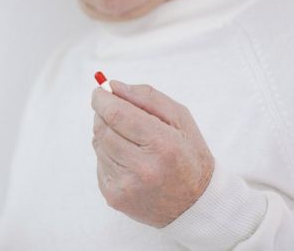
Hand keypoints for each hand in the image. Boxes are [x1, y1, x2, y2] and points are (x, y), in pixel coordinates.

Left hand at [91, 80, 213, 227]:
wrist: (194, 205)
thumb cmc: (188, 155)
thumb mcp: (180, 119)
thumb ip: (146, 97)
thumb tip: (113, 87)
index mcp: (163, 144)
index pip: (117, 114)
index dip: (103, 100)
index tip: (100, 92)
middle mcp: (143, 168)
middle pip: (103, 128)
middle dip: (103, 114)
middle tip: (113, 111)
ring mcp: (126, 185)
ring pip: (99, 145)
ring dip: (107, 135)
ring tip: (130, 141)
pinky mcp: (114, 197)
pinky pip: (99, 164)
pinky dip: (108, 155)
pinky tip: (129, 161)